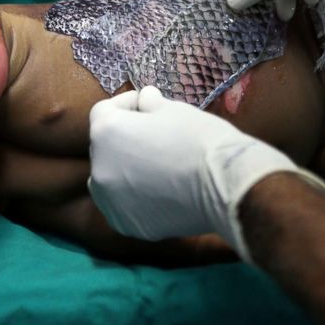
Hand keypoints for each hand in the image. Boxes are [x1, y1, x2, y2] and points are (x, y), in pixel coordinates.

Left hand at [87, 87, 324, 260]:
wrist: (226, 185)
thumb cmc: (201, 139)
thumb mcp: (175, 110)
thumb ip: (150, 104)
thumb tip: (145, 98)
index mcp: (106, 133)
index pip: (104, 112)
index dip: (126, 105)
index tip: (146, 106)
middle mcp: (98, 169)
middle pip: (105, 147)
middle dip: (125, 139)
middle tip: (155, 136)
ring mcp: (110, 202)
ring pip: (110, 179)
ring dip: (126, 170)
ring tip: (157, 166)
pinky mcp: (127, 225)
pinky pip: (123, 205)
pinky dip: (135, 198)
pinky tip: (160, 192)